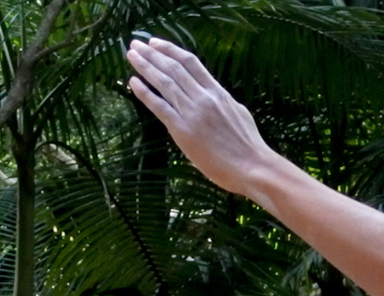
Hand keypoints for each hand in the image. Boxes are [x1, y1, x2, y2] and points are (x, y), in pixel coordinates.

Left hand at [126, 37, 273, 198]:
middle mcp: (204, 98)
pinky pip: (160, 106)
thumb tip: (213, 95)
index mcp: (218, 92)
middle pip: (174, 68)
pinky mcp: (182, 130)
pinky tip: (133, 82)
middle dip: (152, 53)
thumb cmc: (248, 145)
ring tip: (132, 55)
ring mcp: (192, 113)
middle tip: (136, 43)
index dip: (170, 50)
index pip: (191, 63)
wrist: (251, 166)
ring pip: (164, 82)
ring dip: (145, 66)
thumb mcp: (238, 112)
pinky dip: (145, 92)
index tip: (155, 42)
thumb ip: (222, 102)